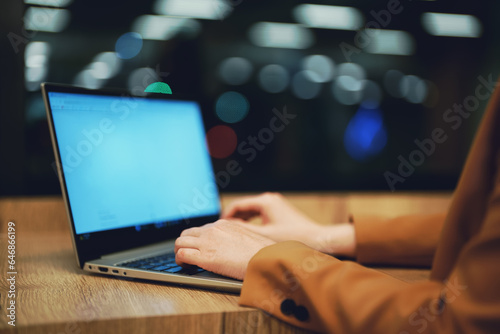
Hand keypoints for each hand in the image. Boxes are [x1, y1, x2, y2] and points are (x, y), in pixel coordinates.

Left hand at [174, 219, 274, 279]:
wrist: (264, 259)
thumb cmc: (261, 253)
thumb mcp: (248, 237)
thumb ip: (236, 238)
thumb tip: (233, 247)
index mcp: (224, 224)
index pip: (201, 229)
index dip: (196, 240)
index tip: (197, 248)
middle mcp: (213, 230)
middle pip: (186, 234)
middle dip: (184, 244)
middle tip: (187, 255)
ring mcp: (207, 242)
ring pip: (179, 243)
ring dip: (179, 252)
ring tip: (184, 262)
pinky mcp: (204, 257)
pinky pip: (182, 255)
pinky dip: (179, 260)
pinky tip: (185, 267)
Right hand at [222, 192, 355, 256]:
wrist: (318, 239)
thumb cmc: (293, 237)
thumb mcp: (264, 236)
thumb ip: (243, 230)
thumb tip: (225, 228)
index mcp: (265, 201)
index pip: (237, 205)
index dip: (225, 217)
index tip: (218, 228)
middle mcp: (269, 199)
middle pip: (243, 207)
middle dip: (232, 219)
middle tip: (222, 231)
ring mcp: (275, 204)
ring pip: (251, 210)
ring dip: (242, 220)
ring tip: (233, 233)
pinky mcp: (279, 211)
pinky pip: (259, 214)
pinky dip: (252, 222)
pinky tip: (248, 233)